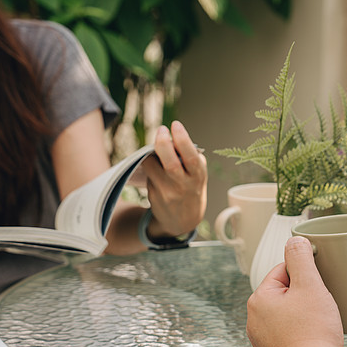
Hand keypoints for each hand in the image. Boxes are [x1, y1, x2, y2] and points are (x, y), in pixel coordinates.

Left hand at [143, 121, 207, 238]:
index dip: (182, 139)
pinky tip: (155, 166)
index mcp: (198, 177)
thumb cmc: (191, 190)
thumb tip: (172, 139)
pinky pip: (148, 174)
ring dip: (151, 152)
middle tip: (161, 130)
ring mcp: (168, 192)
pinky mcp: (154, 196)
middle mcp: (184, 186)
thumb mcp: (198, 175)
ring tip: (156, 149)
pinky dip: (149, 165)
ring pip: (152, 165)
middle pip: (170, 163)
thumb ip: (190, 158)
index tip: (175, 125)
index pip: (191, 157)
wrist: (183, 221)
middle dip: (163, 142)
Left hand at [247, 236, 343, 346]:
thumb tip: (295, 240)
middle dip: (306, 295)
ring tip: (320, 323)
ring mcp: (262, 339)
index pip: (282, 271)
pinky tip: (316, 337)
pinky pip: (290, 333)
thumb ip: (301, 258)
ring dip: (306, 313)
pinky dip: (303, 332)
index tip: (320, 283)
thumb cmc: (312, 334)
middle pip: (285, 292)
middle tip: (322, 305)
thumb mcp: (310, 285)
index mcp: (258, 299)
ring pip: (288, 313)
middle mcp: (254, 319)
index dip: (305, 274)